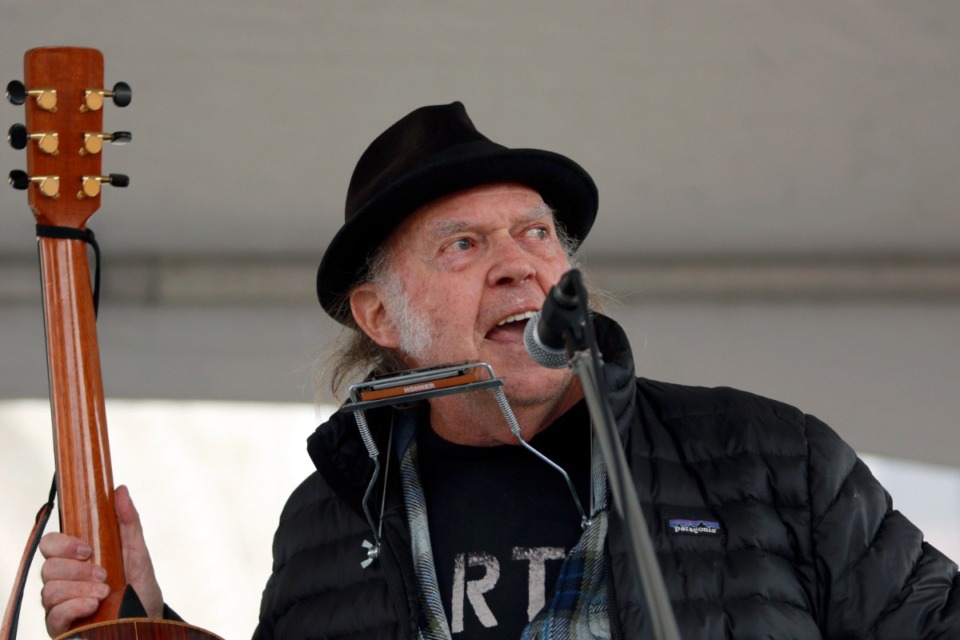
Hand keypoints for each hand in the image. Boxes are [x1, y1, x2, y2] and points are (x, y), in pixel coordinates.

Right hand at [39, 485, 162, 636]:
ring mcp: (59, 603)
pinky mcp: (61, 625)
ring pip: (49, 590)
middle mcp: (62, 579)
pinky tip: (93, 605)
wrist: (148, 616)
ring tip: (105, 593)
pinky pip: (54, 614)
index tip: (88, 549)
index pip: (50, 544)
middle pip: (47, 567)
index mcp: (75, 558)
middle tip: (103, 575)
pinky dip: (74, 607)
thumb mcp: (137, 551)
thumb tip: (120, 490)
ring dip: (79, 589)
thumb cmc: (138, 583)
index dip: (63, 544)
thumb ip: (128, 522)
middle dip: (77, 570)